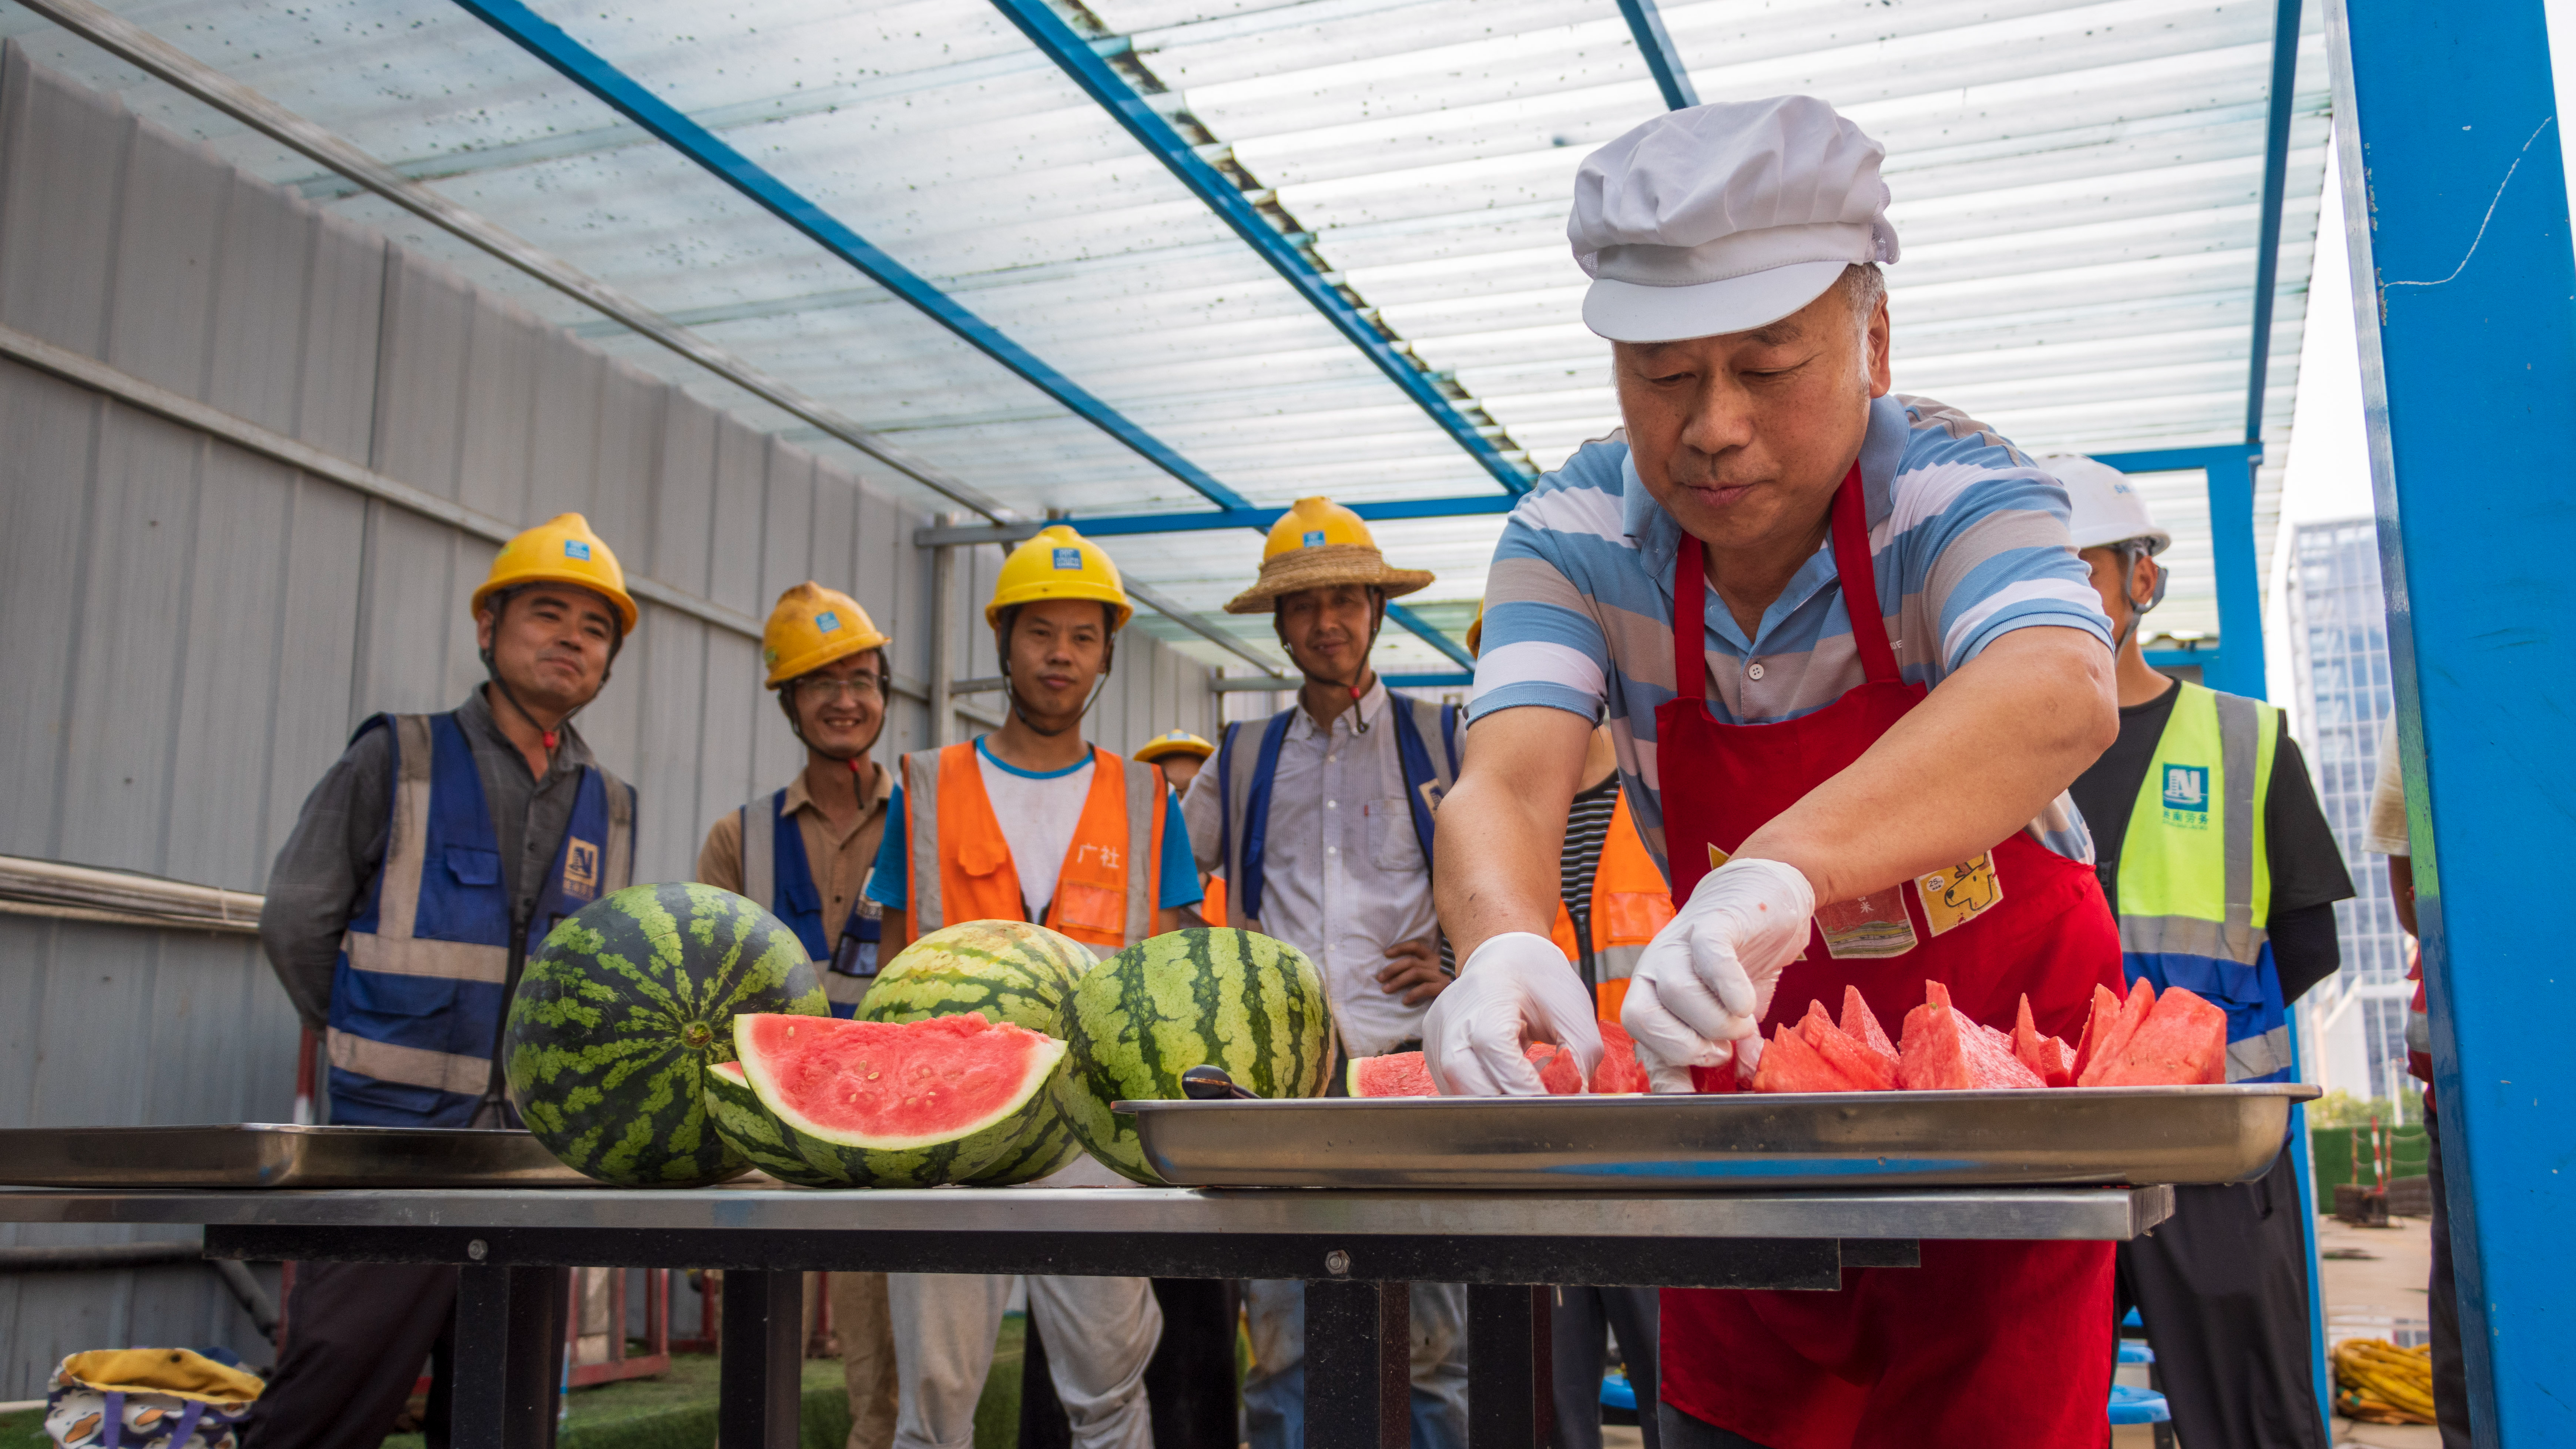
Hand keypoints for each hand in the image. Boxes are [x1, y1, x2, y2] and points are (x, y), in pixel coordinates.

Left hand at [1376, 936, 1449, 1005]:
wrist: (1473, 990)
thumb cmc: (1453, 981)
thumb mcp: (1439, 971)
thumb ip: (1425, 969)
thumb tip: (1402, 975)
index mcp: (1434, 957)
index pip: (1415, 946)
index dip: (1400, 948)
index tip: (1386, 953)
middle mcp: (1436, 964)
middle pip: (1410, 961)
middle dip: (1392, 969)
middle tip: (1379, 978)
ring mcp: (1440, 975)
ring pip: (1414, 973)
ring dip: (1397, 981)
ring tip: (1385, 990)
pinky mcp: (1444, 987)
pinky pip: (1425, 988)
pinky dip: (1413, 994)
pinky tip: (1405, 1001)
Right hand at [1423, 932, 1602, 1095]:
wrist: (1503, 954)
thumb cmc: (1538, 980)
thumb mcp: (1573, 1012)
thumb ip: (1579, 1057)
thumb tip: (1574, 1098)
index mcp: (1486, 1007)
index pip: (1500, 1061)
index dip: (1529, 1091)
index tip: (1555, 1102)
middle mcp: (1451, 1025)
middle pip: (1471, 1089)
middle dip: (1510, 1106)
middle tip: (1542, 1102)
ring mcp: (1435, 1040)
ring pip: (1459, 1096)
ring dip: (1495, 1102)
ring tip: (1525, 1086)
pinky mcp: (1432, 1051)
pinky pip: (1454, 1088)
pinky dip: (1482, 1093)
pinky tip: (1505, 1079)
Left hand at [1621, 858, 1814, 1091]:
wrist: (1764, 899)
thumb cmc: (1738, 963)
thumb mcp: (1726, 1015)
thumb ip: (1723, 1047)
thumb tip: (1734, 1087)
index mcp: (1653, 996)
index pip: (1640, 1039)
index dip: (1666, 1073)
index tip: (1694, 1094)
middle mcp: (1655, 970)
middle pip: (1641, 1017)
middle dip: (1684, 1047)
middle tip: (1720, 1050)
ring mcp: (1680, 944)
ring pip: (1676, 991)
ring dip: (1715, 1022)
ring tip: (1742, 1024)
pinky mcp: (1713, 923)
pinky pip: (1709, 955)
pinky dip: (1727, 985)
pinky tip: (1744, 1004)